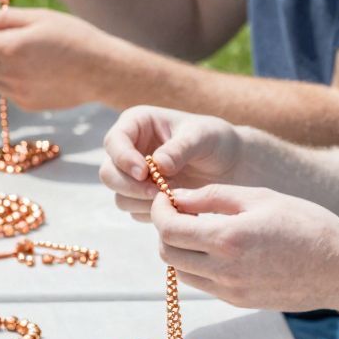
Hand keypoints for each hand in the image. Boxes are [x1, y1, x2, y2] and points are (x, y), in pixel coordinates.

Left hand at [0, 6, 119, 109]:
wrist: (101, 71)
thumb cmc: (74, 38)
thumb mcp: (41, 18)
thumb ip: (6, 18)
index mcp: (11, 48)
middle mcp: (10, 74)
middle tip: (3, 39)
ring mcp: (18, 92)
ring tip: (22, 55)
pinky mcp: (27, 104)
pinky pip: (5, 91)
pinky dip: (10, 80)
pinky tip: (33, 70)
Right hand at [100, 107, 241, 218]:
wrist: (230, 165)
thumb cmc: (215, 140)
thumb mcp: (202, 137)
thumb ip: (180, 148)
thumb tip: (158, 164)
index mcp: (137, 124)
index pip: (114, 141)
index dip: (123, 158)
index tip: (144, 172)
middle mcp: (130, 150)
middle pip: (109, 174)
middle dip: (130, 186)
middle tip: (158, 193)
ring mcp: (134, 177)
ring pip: (120, 197)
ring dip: (142, 202)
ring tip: (173, 198)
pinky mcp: (142, 198)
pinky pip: (136, 212)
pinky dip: (154, 213)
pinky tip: (177, 206)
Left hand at [149, 182, 338, 311]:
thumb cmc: (308, 224)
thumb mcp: (260, 197)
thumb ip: (212, 197)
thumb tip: (176, 197)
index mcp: (227, 239)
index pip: (167, 229)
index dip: (159, 211)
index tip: (167, 198)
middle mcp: (224, 271)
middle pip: (167, 253)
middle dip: (165, 230)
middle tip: (181, 212)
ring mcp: (230, 291)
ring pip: (180, 272)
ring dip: (180, 249)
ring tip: (200, 229)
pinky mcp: (239, 301)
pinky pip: (203, 283)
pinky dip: (198, 264)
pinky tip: (219, 247)